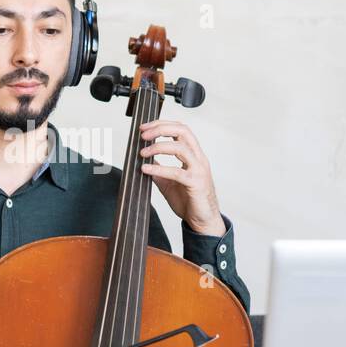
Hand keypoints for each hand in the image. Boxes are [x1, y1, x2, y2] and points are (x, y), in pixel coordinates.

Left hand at [137, 119, 224, 235]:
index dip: (162, 124)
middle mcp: (198, 158)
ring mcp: (199, 170)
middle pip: (183, 131)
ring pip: (180, 148)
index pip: (180, 129)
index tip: (144, 127)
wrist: (202, 222)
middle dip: (161, 128)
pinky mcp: (196, 183)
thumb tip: (142, 162)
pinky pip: (177, 172)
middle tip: (143, 134)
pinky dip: (159, 168)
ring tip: (142, 153)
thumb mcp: (169, 182)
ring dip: (158, 146)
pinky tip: (145, 169)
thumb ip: (159, 170)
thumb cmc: (189, 201)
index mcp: (193, 155)